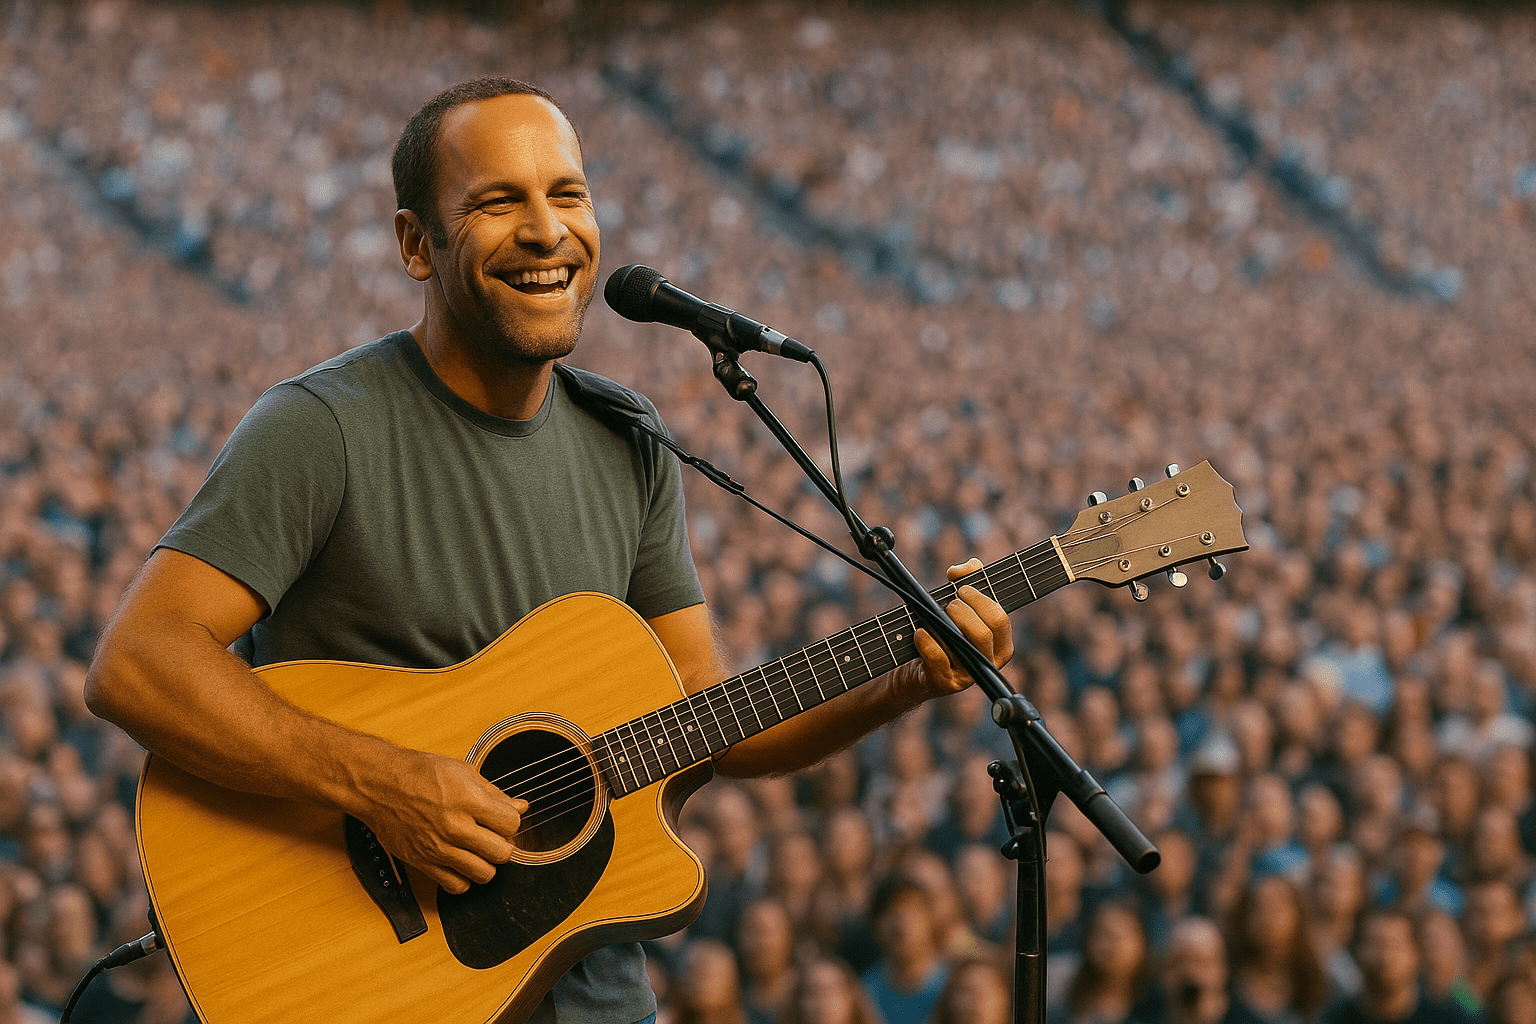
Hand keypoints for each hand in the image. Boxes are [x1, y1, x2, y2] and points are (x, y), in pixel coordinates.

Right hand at [352, 746, 526, 893]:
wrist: (380, 785)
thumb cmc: (419, 773)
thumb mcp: (463, 772)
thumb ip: (495, 793)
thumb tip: (520, 807)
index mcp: (467, 800)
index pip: (511, 825)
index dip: (511, 821)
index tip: (502, 818)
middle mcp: (454, 827)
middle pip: (501, 853)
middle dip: (502, 843)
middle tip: (492, 835)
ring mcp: (438, 848)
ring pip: (484, 874)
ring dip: (486, 862)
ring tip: (477, 849)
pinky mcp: (423, 863)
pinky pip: (457, 886)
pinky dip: (464, 878)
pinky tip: (461, 862)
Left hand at [892, 558, 1013, 706]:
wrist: (919, 668)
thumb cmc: (944, 631)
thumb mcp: (960, 604)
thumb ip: (968, 578)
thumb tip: (961, 570)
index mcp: (1000, 645)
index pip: (999, 619)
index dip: (980, 600)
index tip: (962, 590)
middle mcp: (987, 663)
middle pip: (983, 632)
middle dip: (963, 611)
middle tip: (950, 604)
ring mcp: (967, 676)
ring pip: (962, 645)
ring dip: (946, 623)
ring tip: (935, 616)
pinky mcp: (944, 683)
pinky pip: (938, 660)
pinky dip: (927, 642)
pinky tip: (920, 632)